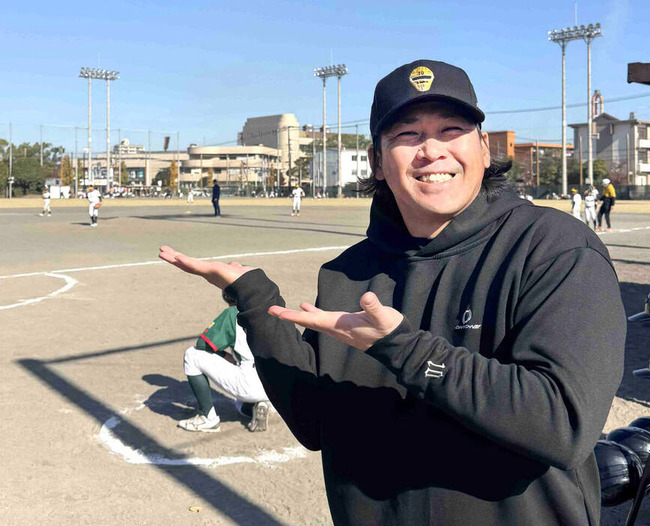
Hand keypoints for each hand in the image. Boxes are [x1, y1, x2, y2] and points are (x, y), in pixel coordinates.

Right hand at [158, 246, 253, 288]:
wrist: (249, 286)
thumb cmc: (244, 280)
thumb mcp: (236, 270)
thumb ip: (234, 268)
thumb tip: (235, 266)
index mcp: (211, 272)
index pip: (194, 265)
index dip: (183, 260)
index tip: (175, 255)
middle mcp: (206, 273)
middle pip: (186, 264)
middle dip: (174, 258)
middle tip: (161, 252)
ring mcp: (206, 273)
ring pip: (187, 264)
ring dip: (174, 258)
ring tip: (161, 252)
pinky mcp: (209, 271)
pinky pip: (195, 266)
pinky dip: (186, 261)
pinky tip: (177, 257)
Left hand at [268, 292, 402, 350]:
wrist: (396, 343)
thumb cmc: (388, 329)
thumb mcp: (382, 316)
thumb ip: (373, 307)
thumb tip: (367, 297)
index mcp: (339, 325)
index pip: (310, 319)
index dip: (292, 316)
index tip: (275, 312)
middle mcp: (335, 328)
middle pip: (307, 321)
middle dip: (289, 316)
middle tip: (271, 309)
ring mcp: (339, 328)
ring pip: (314, 321)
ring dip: (299, 315)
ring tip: (285, 310)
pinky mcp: (345, 325)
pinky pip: (323, 319)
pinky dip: (313, 313)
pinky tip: (309, 307)